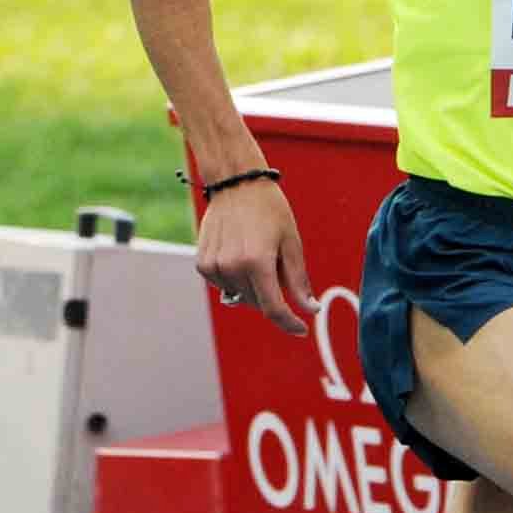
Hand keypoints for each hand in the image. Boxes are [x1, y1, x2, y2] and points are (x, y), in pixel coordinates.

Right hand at [195, 177, 314, 337]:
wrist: (236, 183)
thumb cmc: (269, 210)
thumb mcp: (291, 243)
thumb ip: (298, 281)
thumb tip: (310, 309)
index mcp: (257, 262)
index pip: (273, 308)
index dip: (289, 323)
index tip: (301, 328)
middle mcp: (232, 267)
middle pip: (257, 303)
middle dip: (273, 297)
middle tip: (277, 267)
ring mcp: (214, 266)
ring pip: (240, 296)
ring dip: (253, 288)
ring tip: (256, 256)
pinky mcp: (203, 264)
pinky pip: (224, 285)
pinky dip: (235, 279)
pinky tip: (239, 256)